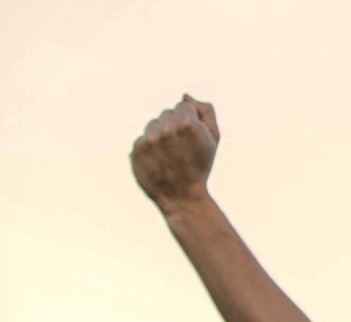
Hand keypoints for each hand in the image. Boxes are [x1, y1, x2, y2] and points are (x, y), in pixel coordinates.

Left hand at [131, 94, 219, 211]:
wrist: (182, 197)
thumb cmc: (200, 166)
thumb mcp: (213, 138)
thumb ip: (205, 111)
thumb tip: (185, 96)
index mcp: (187, 123)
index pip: (183, 106)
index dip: (190, 121)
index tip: (191, 139)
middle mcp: (166, 128)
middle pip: (167, 113)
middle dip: (174, 126)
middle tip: (181, 149)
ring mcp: (150, 139)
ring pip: (153, 124)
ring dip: (160, 135)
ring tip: (169, 155)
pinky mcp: (136, 149)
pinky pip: (143, 138)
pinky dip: (149, 148)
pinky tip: (158, 161)